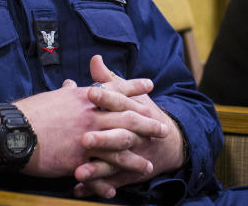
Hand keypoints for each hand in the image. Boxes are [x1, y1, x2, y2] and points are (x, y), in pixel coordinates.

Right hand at [0, 72, 166, 178]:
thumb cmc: (31, 111)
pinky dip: (104, 184)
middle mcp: (90, 116)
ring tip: (147, 168)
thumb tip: (72, 86)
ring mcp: (85, 139)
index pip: (115, 90)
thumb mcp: (53, 98)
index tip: (151, 85)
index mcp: (84, 98)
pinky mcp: (75, 160)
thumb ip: (68, 94)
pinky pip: (96, 174)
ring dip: (133, 161)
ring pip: (117, 150)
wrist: (12, 129)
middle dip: (146, 125)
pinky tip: (113, 192)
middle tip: (163, 129)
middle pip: (126, 119)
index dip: (134, 87)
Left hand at [72, 55, 185, 199]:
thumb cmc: (142, 113)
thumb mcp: (129, 95)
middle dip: (102, 138)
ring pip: (115, 162)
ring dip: (97, 169)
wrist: (169, 141)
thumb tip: (94, 59)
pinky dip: (96, 187)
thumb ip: (109, 79)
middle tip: (84, 139)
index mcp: (135, 110)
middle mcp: (135, 133)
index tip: (89, 91)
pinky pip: (112, 182)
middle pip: (119, 135)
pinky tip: (79, 189)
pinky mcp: (129, 173)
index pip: (120, 101)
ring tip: (78, 173)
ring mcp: (133, 155)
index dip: (106, 96)